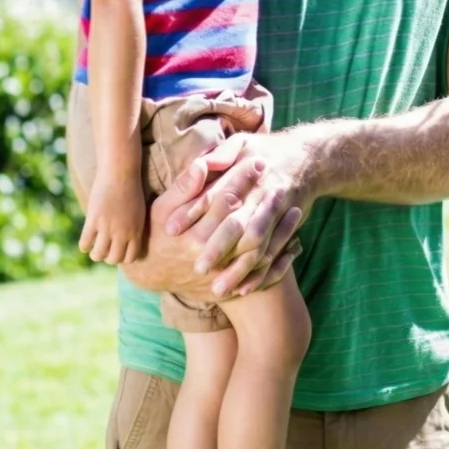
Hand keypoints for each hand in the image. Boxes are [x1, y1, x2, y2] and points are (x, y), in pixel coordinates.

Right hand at [80, 168, 145, 265]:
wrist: (121, 172)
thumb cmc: (131, 190)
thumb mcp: (139, 212)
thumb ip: (133, 228)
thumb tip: (126, 242)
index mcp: (136, 231)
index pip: (130, 257)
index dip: (122, 257)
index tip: (116, 251)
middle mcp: (123, 232)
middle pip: (114, 259)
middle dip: (108, 257)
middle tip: (104, 249)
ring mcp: (108, 227)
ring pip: (98, 254)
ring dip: (95, 254)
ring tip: (94, 248)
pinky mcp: (94, 220)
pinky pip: (85, 242)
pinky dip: (84, 245)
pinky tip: (86, 239)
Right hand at [122, 142, 301, 301]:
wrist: (150, 272)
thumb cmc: (155, 232)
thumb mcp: (160, 208)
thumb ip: (183, 188)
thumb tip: (202, 164)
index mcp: (193, 236)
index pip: (224, 202)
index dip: (242, 180)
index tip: (258, 161)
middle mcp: (209, 258)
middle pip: (246, 227)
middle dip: (265, 203)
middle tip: (281, 182)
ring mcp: (220, 276)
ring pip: (258, 254)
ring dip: (280, 232)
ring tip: (298, 209)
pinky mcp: (229, 288)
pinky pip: (261, 278)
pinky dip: (280, 263)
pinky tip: (295, 244)